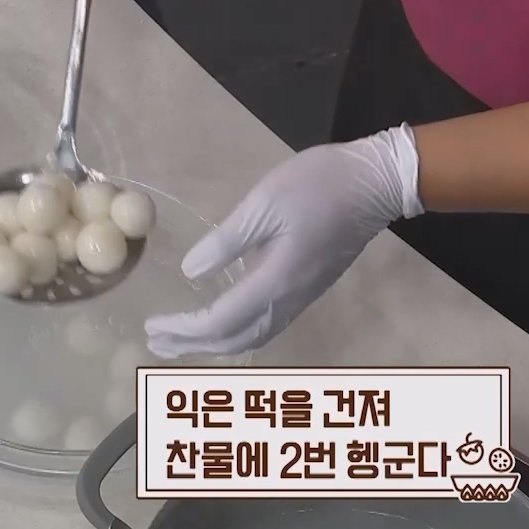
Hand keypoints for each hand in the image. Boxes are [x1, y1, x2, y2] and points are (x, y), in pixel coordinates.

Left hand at [145, 125, 424, 357]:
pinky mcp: (307, 290)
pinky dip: (235, 334)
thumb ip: (226, 241)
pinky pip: (266, 326)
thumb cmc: (318, 185)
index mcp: (276, 279)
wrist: (375, 183)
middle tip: (153, 342)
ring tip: (178, 343)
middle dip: (191, 345)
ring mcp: (301, 297)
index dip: (184, 329)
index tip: (152, 324)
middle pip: (235, 340)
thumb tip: (190, 272)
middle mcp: (289, 298)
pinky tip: (218, 327)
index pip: (222, 320)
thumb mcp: (264, 203)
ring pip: (253, 338)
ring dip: (212, 345)